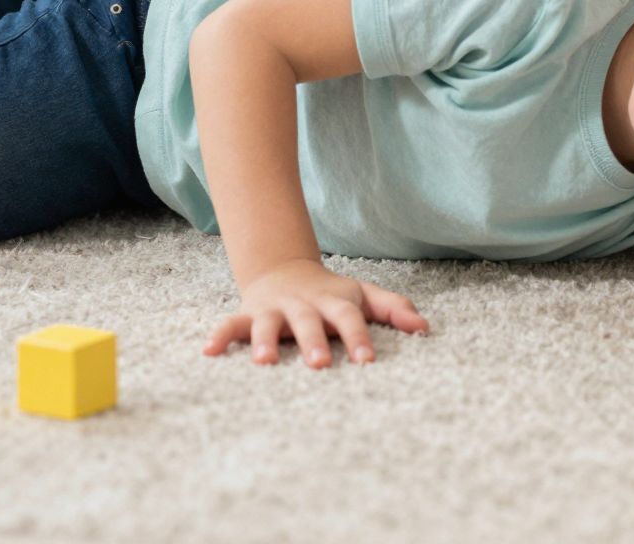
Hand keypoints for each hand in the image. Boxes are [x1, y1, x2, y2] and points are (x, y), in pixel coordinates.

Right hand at [202, 259, 429, 367]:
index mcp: (333, 301)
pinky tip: (208, 352)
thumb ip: (393, 308)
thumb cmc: (331, 294)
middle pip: (309, 321)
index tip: (367, 361)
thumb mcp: (363, 295)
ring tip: (265, 362)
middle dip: (313, 341)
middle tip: (319, 364)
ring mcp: (274, 309)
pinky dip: (220, 336)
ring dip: (266, 341)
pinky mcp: (248, 315)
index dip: (359, 336)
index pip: (350, 317)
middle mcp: (303, 304)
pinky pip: (231, 325)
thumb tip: (425, 327)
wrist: (284, 269)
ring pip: (268, 324)